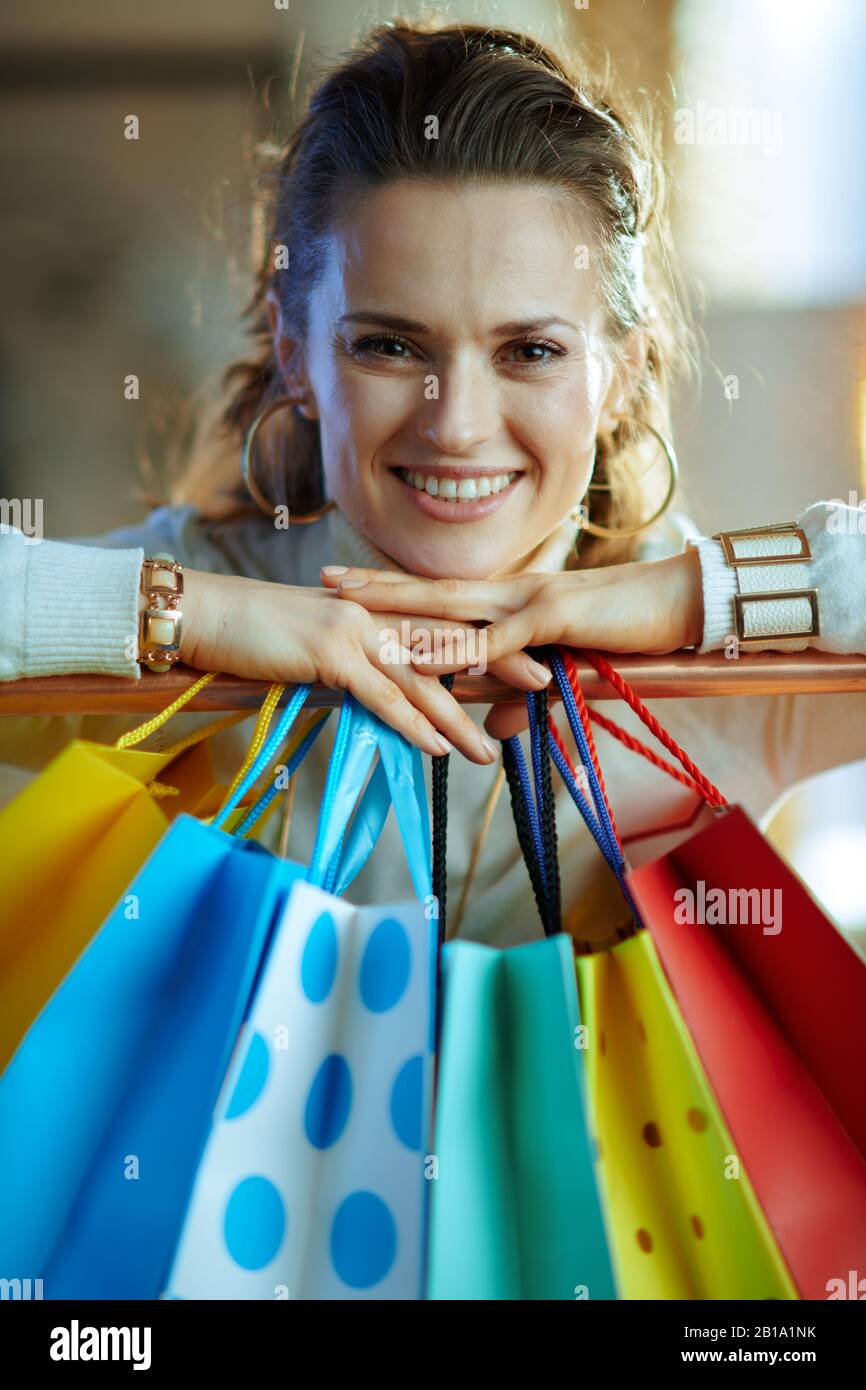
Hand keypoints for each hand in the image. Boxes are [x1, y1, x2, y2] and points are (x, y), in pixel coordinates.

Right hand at [178, 568, 550, 762]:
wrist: (209, 613)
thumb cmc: (259, 631)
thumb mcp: (319, 642)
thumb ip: (358, 660)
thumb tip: (386, 689)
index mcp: (377, 608)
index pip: (444, 624)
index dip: (492, 639)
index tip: (532, 653)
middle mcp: (375, 614)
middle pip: (448, 646)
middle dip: (501, 667)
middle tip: (546, 686)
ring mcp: (355, 631)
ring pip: (422, 679)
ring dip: (458, 718)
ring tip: (489, 750)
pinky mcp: (329, 654)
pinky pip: (380, 695)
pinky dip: (411, 723)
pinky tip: (435, 747)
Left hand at [321, 549, 704, 737]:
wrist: (682, 602)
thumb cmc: (630, 631)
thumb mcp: (570, 671)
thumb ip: (527, 697)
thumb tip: (494, 727)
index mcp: (514, 601)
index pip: (443, 597)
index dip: (396, 591)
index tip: (352, 588)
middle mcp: (513, 593)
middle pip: (430, 591)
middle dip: (376, 587)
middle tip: (326, 582)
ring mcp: (530, 600)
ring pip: (452, 607)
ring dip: (400, 609)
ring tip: (353, 610)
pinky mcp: (556, 617)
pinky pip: (499, 636)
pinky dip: (462, 646)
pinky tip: (426, 652)